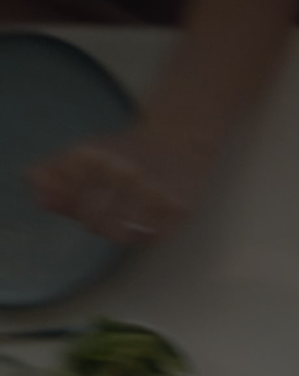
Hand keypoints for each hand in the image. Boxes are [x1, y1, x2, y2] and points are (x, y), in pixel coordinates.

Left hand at [26, 126, 218, 245]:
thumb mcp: (84, 153)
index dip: (75, 209)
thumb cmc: (127, 152)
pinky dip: (145, 235)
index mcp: (92, 155)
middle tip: (108, 212)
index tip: (85, 201)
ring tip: (126, 218)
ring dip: (120, 231)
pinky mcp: (179, 206)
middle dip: (96, 222)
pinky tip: (147, 220)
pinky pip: (152, 237)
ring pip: (122, 233)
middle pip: (93, 220)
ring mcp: (153, 190)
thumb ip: (53, 175)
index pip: (70, 203)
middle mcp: (123, 171)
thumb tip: (41, 200)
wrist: (179, 139)